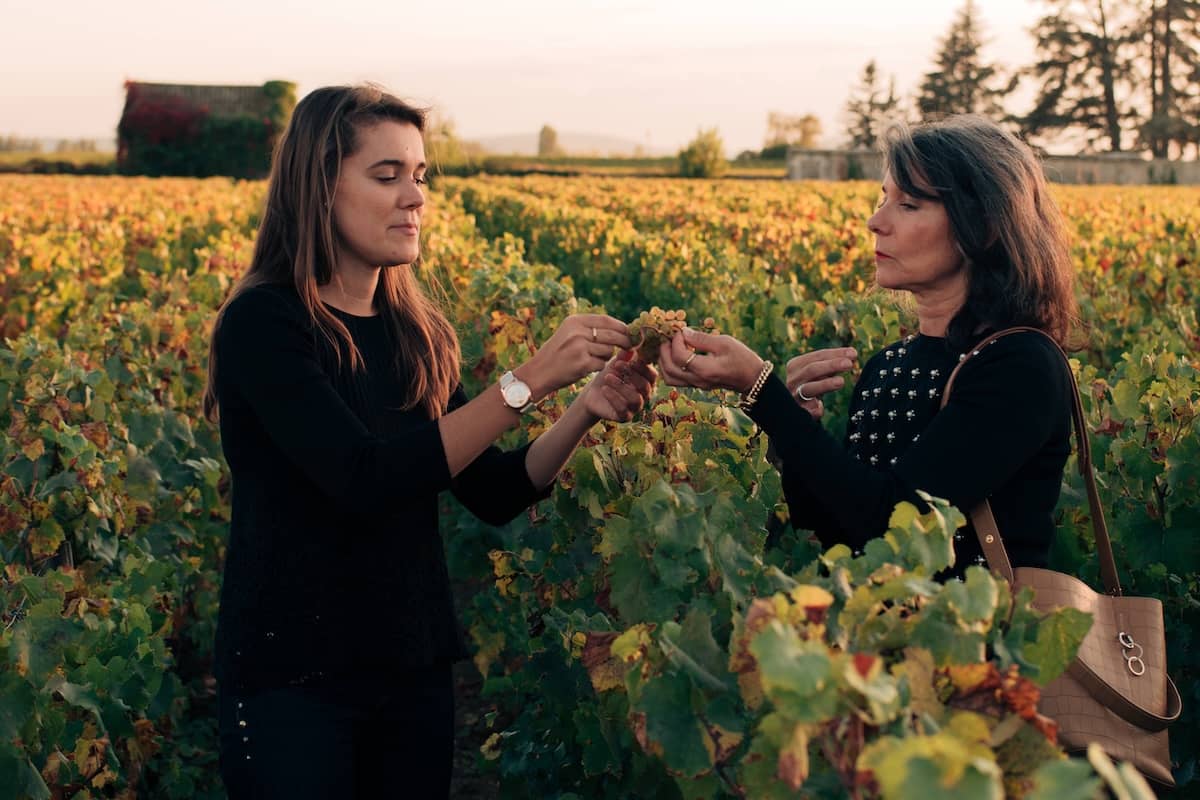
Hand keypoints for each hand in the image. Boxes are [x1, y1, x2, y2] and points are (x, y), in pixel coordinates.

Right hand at [517, 314, 632, 397]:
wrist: (538, 373)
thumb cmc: (556, 354)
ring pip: (608, 351)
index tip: (630, 332)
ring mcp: (580, 347)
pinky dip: (598, 367)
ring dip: (605, 357)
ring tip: (591, 359)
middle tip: (630, 346)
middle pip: (612, 335)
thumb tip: (620, 328)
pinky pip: (602, 364)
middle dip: (624, 341)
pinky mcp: (582, 363)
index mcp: (575, 321)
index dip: (621, 326)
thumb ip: (590, 329)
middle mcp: (577, 331)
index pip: (606, 320)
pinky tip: (586, 368)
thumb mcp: (568, 333)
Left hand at [582, 351, 657, 421]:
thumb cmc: (608, 377)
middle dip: (631, 375)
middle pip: (645, 386)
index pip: (652, 375)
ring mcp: (635, 408)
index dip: (642, 367)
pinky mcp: (624, 417)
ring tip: (607, 377)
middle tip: (616, 365)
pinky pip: (623, 410)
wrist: (592, 394)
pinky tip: (604, 389)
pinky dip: (613, 398)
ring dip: (621, 386)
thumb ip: (623, 357)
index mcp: (646, 382)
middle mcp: (644, 396)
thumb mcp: (614, 365)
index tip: (629, 359)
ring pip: (635, 399)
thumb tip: (631, 347)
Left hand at [657, 328, 763, 391]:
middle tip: (670, 338)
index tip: (682, 331)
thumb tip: (683, 332)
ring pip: (669, 378)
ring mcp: (697, 384)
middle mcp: (697, 380)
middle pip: (669, 369)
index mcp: (705, 369)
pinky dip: (671, 367)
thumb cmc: (742, 358)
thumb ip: (701, 338)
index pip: (679, 356)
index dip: (676, 341)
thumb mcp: (725, 343)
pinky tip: (677, 355)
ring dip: (664, 361)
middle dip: (664, 351)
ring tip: (670, 347)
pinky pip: (676, 380)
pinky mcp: (698, 385)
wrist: (753, 379)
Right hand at [785, 347, 856, 418]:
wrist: (796, 408)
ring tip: (841, 381)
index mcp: (796, 365)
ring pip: (808, 388)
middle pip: (812, 369)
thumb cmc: (812, 385)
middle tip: (849, 364)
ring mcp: (794, 396)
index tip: (853, 353)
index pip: (817, 356)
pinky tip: (820, 408)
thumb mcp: (819, 372)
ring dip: (825, 384)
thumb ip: (832, 364)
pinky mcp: (799, 411)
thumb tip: (852, 353)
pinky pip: (808, 410)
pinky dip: (815, 409)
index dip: (835, 354)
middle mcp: (793, 380)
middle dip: (831, 365)